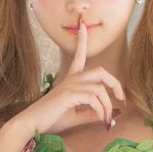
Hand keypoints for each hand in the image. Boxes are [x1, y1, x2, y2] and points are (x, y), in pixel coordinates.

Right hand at [18, 13, 125, 136]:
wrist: (30, 125)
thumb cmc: (49, 120)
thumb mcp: (74, 117)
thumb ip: (90, 114)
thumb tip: (107, 116)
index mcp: (69, 81)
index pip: (78, 56)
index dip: (81, 40)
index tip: (83, 26)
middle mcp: (70, 80)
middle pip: (100, 71)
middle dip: (115, 83)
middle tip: (122, 98)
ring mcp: (69, 86)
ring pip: (99, 88)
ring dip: (107, 105)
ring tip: (107, 118)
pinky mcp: (68, 95)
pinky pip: (93, 98)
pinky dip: (100, 110)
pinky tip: (100, 119)